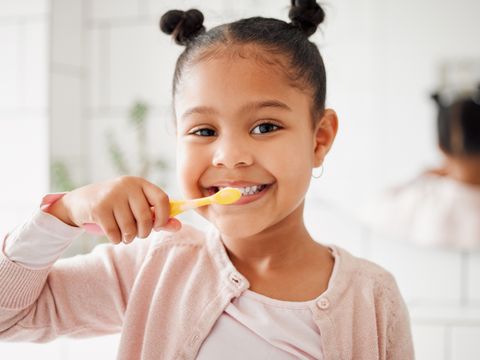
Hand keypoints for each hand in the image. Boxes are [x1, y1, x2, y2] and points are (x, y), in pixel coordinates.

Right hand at [44, 176, 180, 243]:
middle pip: (146, 217)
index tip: (158, 226)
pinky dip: (116, 239)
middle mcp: (127, 186)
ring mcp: (112, 196)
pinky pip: (115, 233)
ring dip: (129, 237)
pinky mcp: (98, 208)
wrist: (80, 202)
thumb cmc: (116, 206)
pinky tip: (113, 234)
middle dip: (144, 232)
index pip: (162, 199)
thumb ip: (159, 217)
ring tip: (124, 234)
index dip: (164, 217)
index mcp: (140, 183)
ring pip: (130, 228)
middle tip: (138, 234)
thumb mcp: (137, 207)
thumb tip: (178, 226)